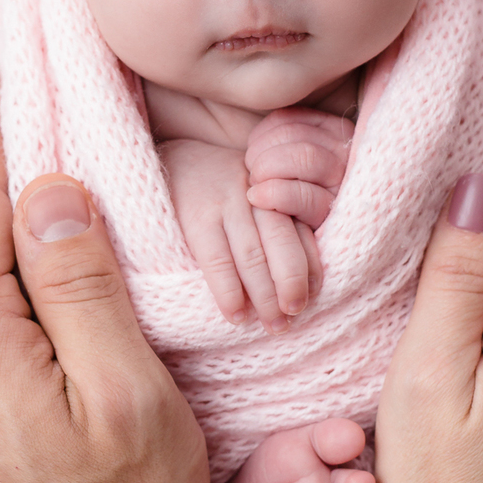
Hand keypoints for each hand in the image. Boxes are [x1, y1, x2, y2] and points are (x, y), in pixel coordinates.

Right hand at [159, 135, 321, 330]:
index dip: (312, 270)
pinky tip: (236, 314)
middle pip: (282, 243)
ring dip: (265, 296)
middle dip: (291, 285)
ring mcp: (226, 202)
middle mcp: (256, 194)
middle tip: (293, 318)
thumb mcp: (254, 195)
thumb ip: (276, 223)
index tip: (313, 299)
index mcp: (276, 190)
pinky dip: (229, 291)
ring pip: (253, 255)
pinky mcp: (196, 215)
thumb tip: (304, 278)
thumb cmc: (219, 188)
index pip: (304, 231)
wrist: (169, 157)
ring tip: (273, 325)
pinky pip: (218, 259)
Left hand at [244, 106, 353, 228]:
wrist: (304, 248)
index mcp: (335, 132)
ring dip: (267, 169)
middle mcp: (347, 153)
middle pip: (297, 135)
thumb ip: (283, 139)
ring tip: (255, 186)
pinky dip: (273, 193)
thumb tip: (254, 136)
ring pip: (304, 157)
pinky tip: (257, 198)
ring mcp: (344, 183)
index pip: (292, 118)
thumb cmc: (292, 194)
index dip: (263, 133)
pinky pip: (303, 195)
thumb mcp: (292, 159)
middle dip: (263, 153)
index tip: (252, 150)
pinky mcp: (334, 214)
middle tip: (252, 172)